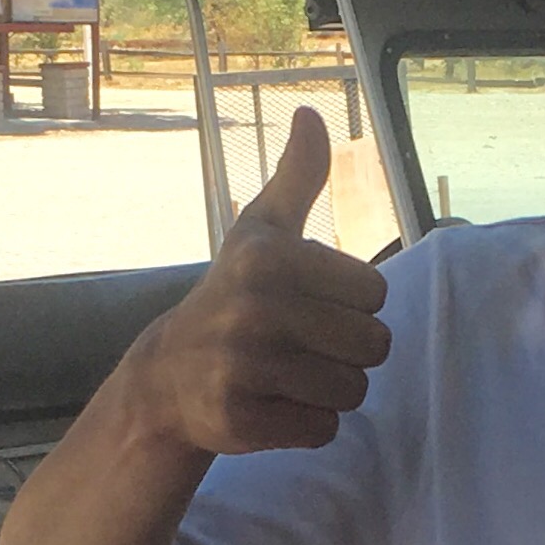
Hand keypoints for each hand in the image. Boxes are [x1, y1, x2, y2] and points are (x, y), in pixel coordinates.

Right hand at [123, 104, 391, 455]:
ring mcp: (243, 368)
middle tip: (305, 347)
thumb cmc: (233, 296)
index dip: (354, 305)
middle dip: (349, 353)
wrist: (168, 378)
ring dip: (332, 391)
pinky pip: (322, 430)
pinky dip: (309, 425)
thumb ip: (297, 177)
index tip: (314, 305)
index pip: (376, 295)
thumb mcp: (260, 232)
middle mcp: (253, 309)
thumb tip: (312, 114)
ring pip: (352, 392)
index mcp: (269, 258)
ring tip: (292, 377)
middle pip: (373, 346)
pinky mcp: (240, 420)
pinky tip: (275, 406)